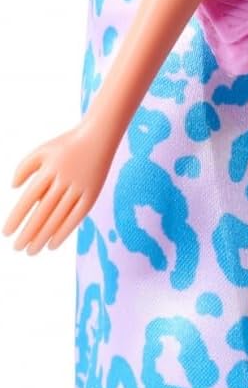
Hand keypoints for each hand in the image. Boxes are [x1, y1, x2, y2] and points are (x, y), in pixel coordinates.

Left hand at [2, 119, 115, 254]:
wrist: (98, 136)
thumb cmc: (66, 145)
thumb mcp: (42, 150)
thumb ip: (24, 167)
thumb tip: (13, 189)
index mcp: (49, 169)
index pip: (28, 199)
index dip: (17, 217)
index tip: (6, 232)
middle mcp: (63, 180)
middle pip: (43, 212)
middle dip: (28, 232)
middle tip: (16, 248)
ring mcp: (79, 188)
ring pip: (58, 218)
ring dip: (43, 237)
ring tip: (31, 251)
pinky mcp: (92, 195)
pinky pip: (76, 218)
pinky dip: (64, 232)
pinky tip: (52, 245)